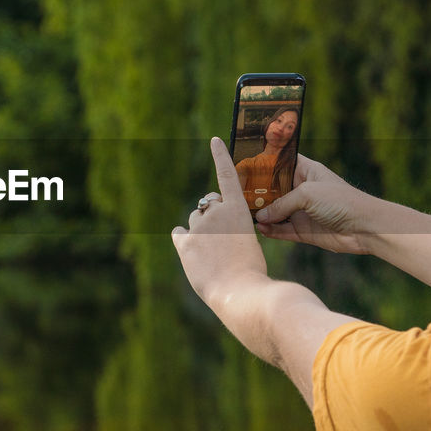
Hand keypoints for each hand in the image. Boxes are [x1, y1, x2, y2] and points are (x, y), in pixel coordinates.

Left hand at [172, 137, 266, 305]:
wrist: (241, 291)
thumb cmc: (251, 271)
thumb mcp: (247, 243)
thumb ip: (229, 230)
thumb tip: (203, 228)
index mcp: (239, 208)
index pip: (227, 175)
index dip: (220, 155)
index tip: (214, 139)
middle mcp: (217, 211)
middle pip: (208, 206)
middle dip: (211, 218)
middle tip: (222, 242)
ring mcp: (199, 226)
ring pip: (194, 220)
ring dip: (199, 231)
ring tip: (211, 254)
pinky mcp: (185, 242)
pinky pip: (179, 233)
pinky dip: (183, 237)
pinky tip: (189, 247)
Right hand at [253, 156, 373, 253]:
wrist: (365, 227)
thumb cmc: (341, 201)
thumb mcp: (307, 194)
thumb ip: (281, 204)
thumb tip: (260, 216)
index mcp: (305, 171)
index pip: (280, 163)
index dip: (263, 164)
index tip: (243, 166)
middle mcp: (302, 190)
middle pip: (273, 190)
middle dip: (256, 194)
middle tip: (237, 196)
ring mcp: (303, 211)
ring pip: (275, 212)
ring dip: (262, 214)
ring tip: (246, 215)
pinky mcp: (304, 231)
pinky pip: (282, 230)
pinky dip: (271, 231)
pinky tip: (260, 229)